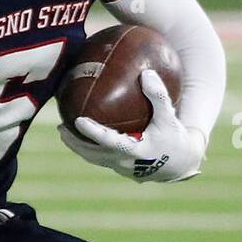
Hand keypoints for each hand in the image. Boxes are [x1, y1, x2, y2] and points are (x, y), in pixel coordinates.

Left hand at [59, 69, 205, 181]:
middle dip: (74, 142)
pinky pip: (99, 158)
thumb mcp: (169, 117)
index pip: (108, 141)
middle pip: (92, 154)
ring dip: (77, 146)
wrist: (180, 164)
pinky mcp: (119, 168)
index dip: (92, 132)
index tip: (77, 120)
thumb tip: (146, 73)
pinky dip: (87, 147)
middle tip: (61, 126)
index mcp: (135, 151)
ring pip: (92, 158)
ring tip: (63, 131)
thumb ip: (158, 96)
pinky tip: (81, 134)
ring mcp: (120, 168)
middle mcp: (124, 162)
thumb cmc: (174, 139)